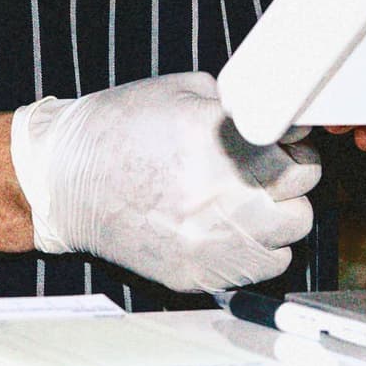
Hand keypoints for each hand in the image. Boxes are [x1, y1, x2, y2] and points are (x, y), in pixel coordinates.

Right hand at [10, 73, 320, 292]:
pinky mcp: (199, 273)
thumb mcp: (182, 92)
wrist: (63, 179)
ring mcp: (212, 240)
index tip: (280, 146)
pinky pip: (260, 268)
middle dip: (289, 183)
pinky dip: (256, 250)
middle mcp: (224, 193)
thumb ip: (238, 105)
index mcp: (223, 140)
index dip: (293, 149)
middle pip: (302, 199)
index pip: (300, 158)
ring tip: (247, 202)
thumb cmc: (117, 128)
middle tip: (265, 174)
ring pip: (288, 237)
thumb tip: (280, 123)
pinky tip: (230, 229)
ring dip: (277, 218)